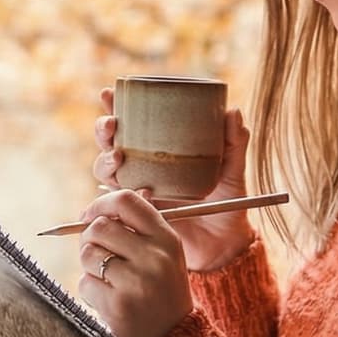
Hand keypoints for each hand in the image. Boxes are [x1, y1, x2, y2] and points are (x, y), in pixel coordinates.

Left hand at [74, 187, 191, 336]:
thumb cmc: (163, 294)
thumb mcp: (166, 256)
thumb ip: (142, 228)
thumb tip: (108, 202)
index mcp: (167, 239)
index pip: (127, 201)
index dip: (100, 204)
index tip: (88, 216)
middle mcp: (154, 256)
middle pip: (99, 227)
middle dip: (88, 240)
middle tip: (95, 256)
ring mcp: (136, 281)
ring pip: (88, 254)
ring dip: (89, 268)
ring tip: (107, 281)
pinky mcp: (118, 305)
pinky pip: (86, 284)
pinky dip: (90, 292)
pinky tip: (108, 301)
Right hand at [92, 88, 258, 271]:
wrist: (223, 242)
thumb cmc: (226, 202)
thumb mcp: (233, 171)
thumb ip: (234, 142)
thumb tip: (232, 112)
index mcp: (157, 150)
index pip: (130, 124)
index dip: (113, 107)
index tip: (109, 94)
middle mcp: (140, 168)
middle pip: (108, 144)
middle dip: (103, 131)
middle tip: (112, 126)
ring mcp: (136, 191)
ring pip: (104, 171)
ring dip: (105, 161)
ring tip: (119, 158)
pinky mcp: (136, 216)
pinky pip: (118, 204)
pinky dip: (127, 196)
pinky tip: (146, 193)